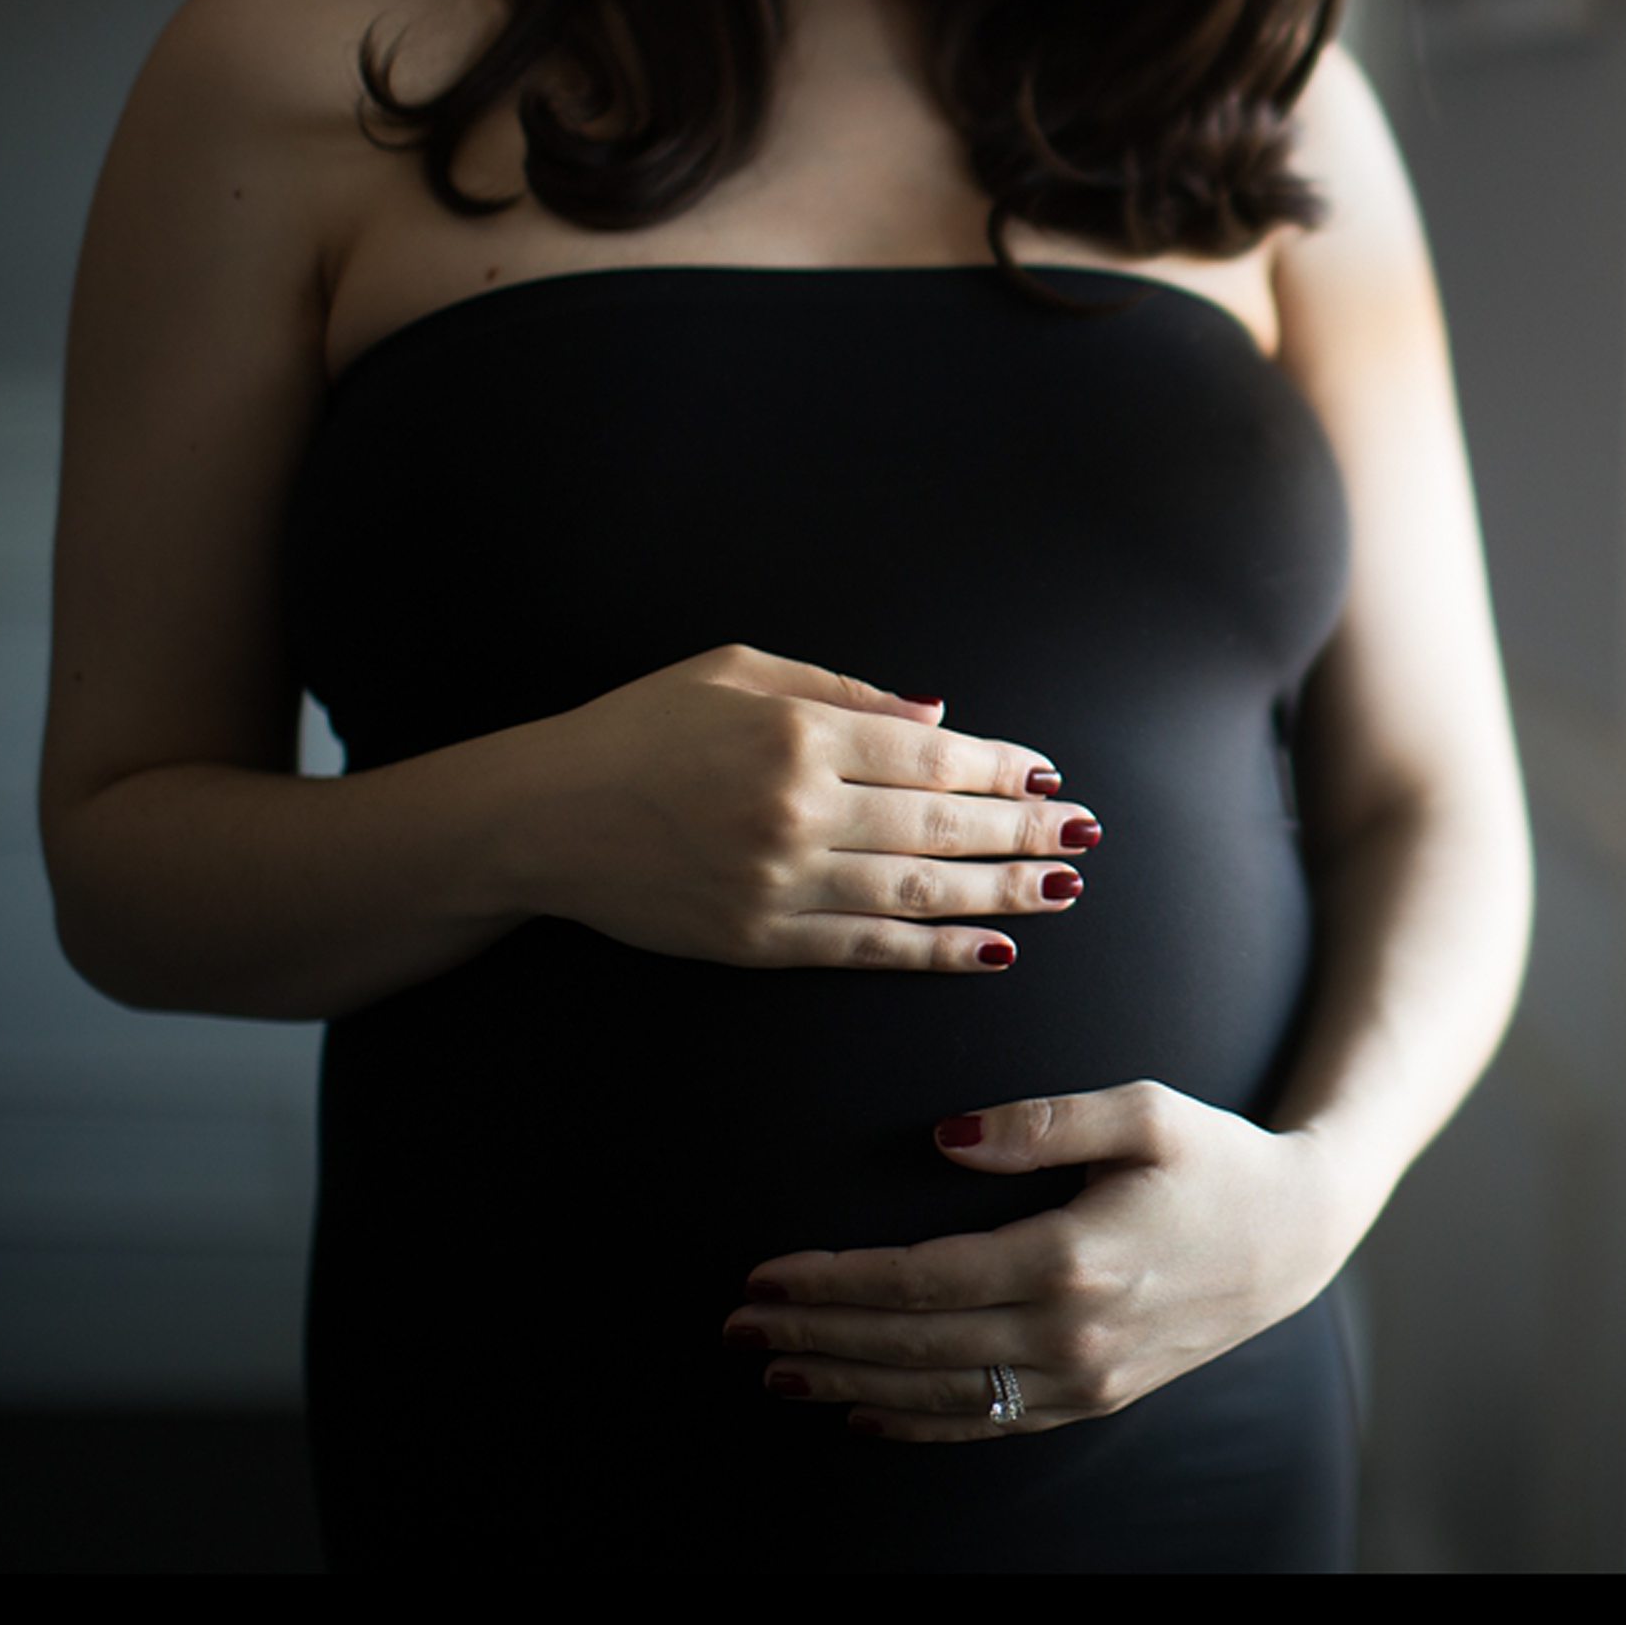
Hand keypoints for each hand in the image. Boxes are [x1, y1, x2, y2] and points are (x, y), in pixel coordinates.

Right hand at [518, 641, 1100, 972]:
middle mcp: (799, 809)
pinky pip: (868, 949)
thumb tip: (937, 717)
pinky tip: (991, 951)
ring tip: (1062, 889)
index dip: (1002, 769)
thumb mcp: (737, 671)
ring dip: (1002, 893)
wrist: (541, 816)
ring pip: (919, 894)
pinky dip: (935, 953)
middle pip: (941, 827)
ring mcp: (780, 883)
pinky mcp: (760, 941)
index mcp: (798, 734)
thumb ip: (844, 692)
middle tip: (1084, 833)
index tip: (1049, 775)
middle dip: (1024, 830)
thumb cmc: (638, 729)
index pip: (933, 756)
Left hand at [724, 1081, 1370, 1441]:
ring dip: (848, 1384)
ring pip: (941, 1395)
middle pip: (913, 1346)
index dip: (835, 1281)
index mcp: (1072, 1259)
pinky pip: (989, 1424)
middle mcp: (1071, 1335)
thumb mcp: (1143, 1110)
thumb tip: (941, 1137)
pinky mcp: (1096, 1397)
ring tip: (775, 1371)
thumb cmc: (1217, 1157)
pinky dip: (918, 1425)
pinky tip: (862, 1412)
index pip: (921, 1281)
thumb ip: (1040, 1119)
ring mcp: (1085, 1378)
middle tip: (737, 1328)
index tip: (764, 1273)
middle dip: (817, 1336)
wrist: (1300, 1233)